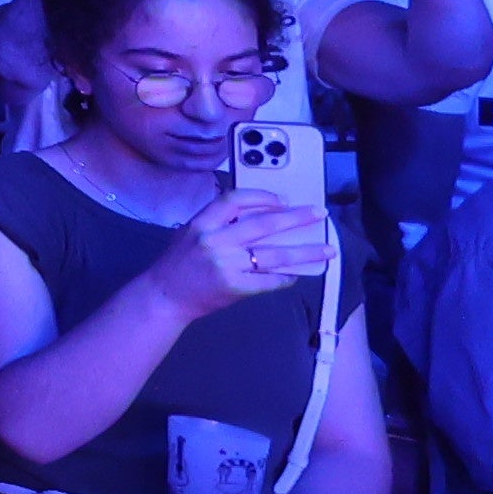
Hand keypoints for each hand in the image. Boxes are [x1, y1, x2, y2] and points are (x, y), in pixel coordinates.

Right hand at [147, 189, 327, 311]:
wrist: (164, 296)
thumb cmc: (179, 263)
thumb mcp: (191, 233)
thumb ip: (219, 222)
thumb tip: (261, 215)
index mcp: (202, 223)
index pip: (235, 200)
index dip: (262, 197)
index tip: (283, 199)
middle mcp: (214, 241)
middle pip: (264, 225)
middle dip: (297, 218)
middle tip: (319, 214)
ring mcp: (226, 265)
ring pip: (275, 255)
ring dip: (305, 252)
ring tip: (327, 250)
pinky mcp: (235, 287)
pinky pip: (269, 280)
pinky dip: (285, 278)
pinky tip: (295, 275)